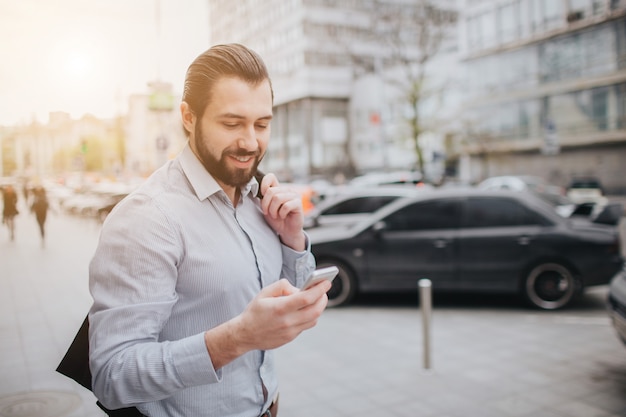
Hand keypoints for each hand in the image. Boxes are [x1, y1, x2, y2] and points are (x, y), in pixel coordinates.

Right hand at [205, 279, 330, 368]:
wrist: (245, 334)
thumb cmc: (255, 311)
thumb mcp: (264, 292)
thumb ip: (282, 286)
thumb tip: (298, 289)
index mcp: (280, 308)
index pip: (306, 298)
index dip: (319, 289)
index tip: (326, 282)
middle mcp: (287, 321)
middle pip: (315, 310)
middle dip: (323, 299)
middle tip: (323, 290)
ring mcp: (290, 332)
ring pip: (314, 319)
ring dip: (318, 308)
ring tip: (316, 299)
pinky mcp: (290, 338)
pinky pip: (306, 326)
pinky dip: (310, 316)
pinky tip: (305, 309)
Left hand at [258, 173, 305, 250]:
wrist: (286, 231)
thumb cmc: (277, 219)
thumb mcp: (266, 207)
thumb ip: (264, 198)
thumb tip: (260, 191)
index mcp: (278, 189)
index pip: (271, 177)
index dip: (264, 184)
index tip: (262, 196)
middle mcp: (287, 190)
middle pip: (271, 191)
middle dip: (266, 204)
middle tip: (268, 212)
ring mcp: (294, 196)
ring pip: (277, 198)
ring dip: (273, 210)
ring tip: (276, 215)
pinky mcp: (298, 204)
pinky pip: (286, 206)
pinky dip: (281, 213)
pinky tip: (283, 216)